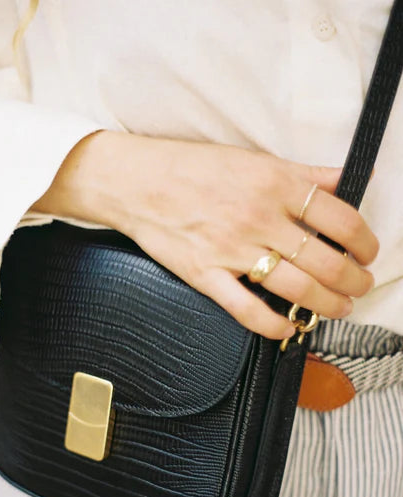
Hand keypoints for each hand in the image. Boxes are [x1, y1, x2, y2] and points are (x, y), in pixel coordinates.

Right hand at [33, 131, 377, 339]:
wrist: (137, 181)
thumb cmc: (191, 168)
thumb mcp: (253, 159)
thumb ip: (302, 173)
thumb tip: (343, 179)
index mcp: (275, 184)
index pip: (340, 218)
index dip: (365, 241)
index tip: (369, 252)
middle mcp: (258, 218)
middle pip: (326, 259)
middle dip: (354, 279)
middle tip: (360, 285)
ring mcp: (231, 250)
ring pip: (296, 287)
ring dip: (327, 303)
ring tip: (339, 307)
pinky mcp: (205, 275)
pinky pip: (246, 309)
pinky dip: (274, 325)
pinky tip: (290, 327)